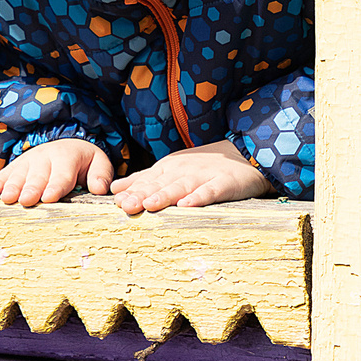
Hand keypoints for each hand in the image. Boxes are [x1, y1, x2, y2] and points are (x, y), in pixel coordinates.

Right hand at [0, 137, 112, 206]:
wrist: (66, 144)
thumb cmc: (84, 162)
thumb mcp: (98, 163)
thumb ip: (100, 175)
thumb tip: (100, 188)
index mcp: (68, 157)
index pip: (63, 174)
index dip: (56, 186)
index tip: (49, 197)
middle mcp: (46, 157)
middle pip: (38, 176)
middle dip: (32, 188)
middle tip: (26, 200)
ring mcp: (28, 161)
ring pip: (20, 175)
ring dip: (13, 186)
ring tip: (8, 198)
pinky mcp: (16, 166)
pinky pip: (5, 173)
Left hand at [109, 140, 274, 214]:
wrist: (246, 154)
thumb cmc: (204, 166)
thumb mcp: (172, 169)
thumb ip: (144, 180)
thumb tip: (114, 190)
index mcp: (168, 168)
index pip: (147, 181)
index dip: (132, 191)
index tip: (116, 202)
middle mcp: (183, 170)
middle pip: (160, 184)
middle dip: (143, 194)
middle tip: (126, 206)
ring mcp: (204, 175)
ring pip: (181, 187)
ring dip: (166, 195)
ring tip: (150, 205)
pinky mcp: (225, 182)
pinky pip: (211, 191)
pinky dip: (200, 197)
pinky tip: (189, 204)